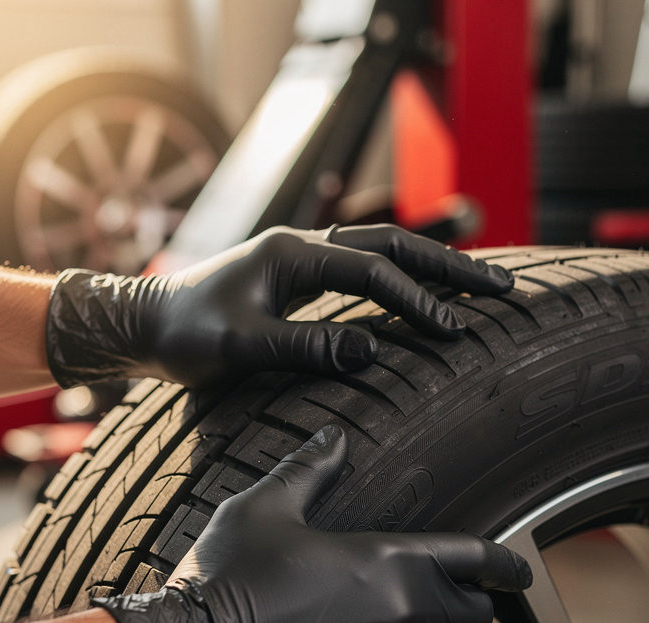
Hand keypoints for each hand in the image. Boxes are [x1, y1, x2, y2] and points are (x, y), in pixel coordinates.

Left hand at [44, 225, 512, 388]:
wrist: (145, 324)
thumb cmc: (184, 335)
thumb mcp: (237, 347)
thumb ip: (300, 347)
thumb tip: (369, 350)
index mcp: (291, 255)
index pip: (373, 271)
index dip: (417, 300)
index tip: (454, 331)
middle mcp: (303, 247)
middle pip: (393, 245)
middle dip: (450, 266)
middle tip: (503, 289)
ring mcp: (301, 260)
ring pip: (383, 252)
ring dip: (432, 267)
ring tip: (482, 286)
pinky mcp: (298, 279)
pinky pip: (364, 271)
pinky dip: (402, 279)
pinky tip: (424, 296)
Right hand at [96, 425, 531, 622]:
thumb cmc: (229, 579)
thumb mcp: (265, 509)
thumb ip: (309, 470)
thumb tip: (334, 436)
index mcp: (391, 557)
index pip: (478, 557)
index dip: (506, 566)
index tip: (521, 575)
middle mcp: (409, 613)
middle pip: (475, 616)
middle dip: (467, 610)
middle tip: (449, 609)